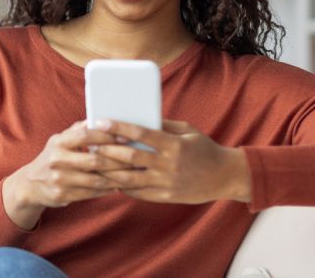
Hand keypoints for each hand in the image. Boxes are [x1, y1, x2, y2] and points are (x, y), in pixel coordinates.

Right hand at [2, 120, 131, 228]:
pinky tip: (118, 185)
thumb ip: (79, 129)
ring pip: (95, 179)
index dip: (108, 136)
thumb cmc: (54, 157)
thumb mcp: (61, 140)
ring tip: (132, 173)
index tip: (127, 137)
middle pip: (95, 159)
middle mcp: (57, 159)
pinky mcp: (62, 195)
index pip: (87, 135)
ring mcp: (59, 179)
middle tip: (136, 158)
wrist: (30, 184)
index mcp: (59, 142)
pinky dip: (107, 189)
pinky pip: (91, 193)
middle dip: (118, 159)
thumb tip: (102, 118)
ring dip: (116, 177)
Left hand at [92, 119, 250, 203]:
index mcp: (174, 144)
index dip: (118, 127)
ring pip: (130, 178)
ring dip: (108, 171)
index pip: (140, 133)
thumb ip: (163, 125)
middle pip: (130, 157)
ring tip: (93, 163)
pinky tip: (110, 179)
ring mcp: (166, 183)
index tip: (101, 122)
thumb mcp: (187, 131)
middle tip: (91, 143)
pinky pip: (138, 193)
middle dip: (107, 150)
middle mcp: (168, 164)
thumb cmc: (204, 149)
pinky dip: (122, 186)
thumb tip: (138, 117)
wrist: (224, 176)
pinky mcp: (165, 197)